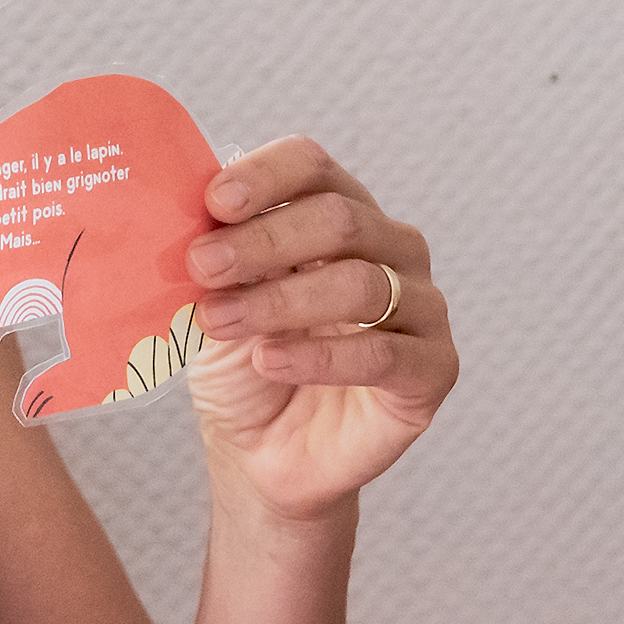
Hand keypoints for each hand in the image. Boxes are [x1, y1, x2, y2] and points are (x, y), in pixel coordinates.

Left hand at [182, 139, 458, 526]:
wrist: (260, 456)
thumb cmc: (245, 369)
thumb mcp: (215, 302)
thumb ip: (215, 255)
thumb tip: (191, 213)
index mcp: (340, 216)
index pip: (314, 167)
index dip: (266, 176)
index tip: (215, 201)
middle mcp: (391, 251)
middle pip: (341, 219)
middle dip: (264, 241)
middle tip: (202, 266)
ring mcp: (420, 309)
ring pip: (363, 283)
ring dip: (281, 300)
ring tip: (220, 321)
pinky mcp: (432, 371)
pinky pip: (384, 352)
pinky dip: (320, 357)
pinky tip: (270, 361)